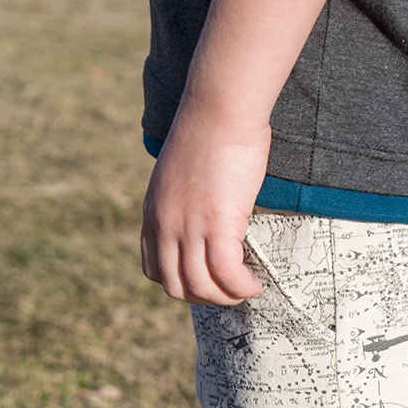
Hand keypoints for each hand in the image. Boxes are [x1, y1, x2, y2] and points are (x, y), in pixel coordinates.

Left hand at [140, 100, 267, 306]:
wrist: (220, 109)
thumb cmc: (211, 132)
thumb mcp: (182, 173)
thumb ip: (184, 200)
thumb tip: (206, 215)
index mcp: (153, 213)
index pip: (154, 269)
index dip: (180, 284)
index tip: (206, 281)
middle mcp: (164, 225)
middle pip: (176, 286)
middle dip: (205, 298)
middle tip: (229, 292)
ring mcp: (188, 227)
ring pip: (202, 286)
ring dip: (226, 297)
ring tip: (246, 290)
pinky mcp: (216, 224)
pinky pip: (227, 274)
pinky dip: (242, 286)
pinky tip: (255, 284)